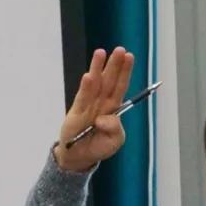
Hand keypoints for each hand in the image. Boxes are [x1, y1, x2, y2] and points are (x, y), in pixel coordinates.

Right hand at [53, 47, 133, 172]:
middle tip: (120, 49)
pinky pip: (83, 97)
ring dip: (98, 68)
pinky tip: (90, 75)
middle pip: (109, 81)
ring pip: (95, 84)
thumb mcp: (115, 141)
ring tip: (101, 52)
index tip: (129, 57)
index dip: (125, 72)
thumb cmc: (99, 146)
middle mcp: (101, 103)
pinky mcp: (76, 111)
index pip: (120, 86)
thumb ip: (115, 130)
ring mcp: (88, 105)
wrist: (80, 156)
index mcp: (113, 108)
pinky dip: (86, 87)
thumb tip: (104, 118)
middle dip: (115, 65)